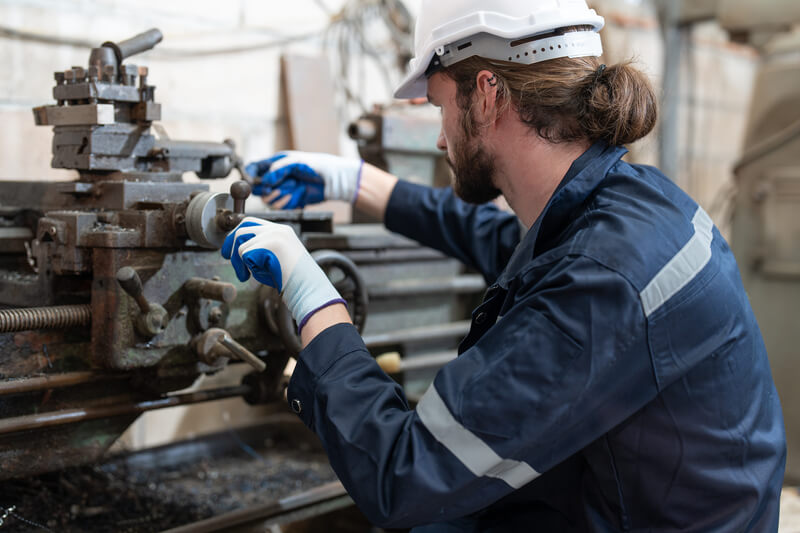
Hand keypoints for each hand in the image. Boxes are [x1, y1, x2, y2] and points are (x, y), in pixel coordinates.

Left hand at [221, 217, 344, 330]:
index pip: (253, 223)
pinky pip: (245, 253)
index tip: (231, 249)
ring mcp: (275, 234)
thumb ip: (261, 250)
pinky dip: (247, 266)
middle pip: (243, 226)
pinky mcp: (271, 244)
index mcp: (282, 231)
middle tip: (227, 257)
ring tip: (245, 275)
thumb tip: (238, 250)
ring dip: (238, 260)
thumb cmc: (292, 280)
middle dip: (231, 241)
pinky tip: (259, 275)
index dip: (238, 234)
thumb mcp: (275, 259)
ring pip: (241, 240)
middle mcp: (278, 229)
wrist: (309, 288)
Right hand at [246, 151, 362, 208]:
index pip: (254, 168)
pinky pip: (280, 207)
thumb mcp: (295, 162)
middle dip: (266, 189)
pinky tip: (298, 196)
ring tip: (294, 188)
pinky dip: (288, 203)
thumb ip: (278, 169)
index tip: (251, 181)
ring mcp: (282, 190)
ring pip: (268, 199)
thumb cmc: (316, 166)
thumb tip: (265, 180)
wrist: (331, 180)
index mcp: (274, 163)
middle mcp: (276, 178)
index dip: (249, 174)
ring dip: (280, 196)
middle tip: (277, 188)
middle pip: (258, 188)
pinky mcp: (289, 201)